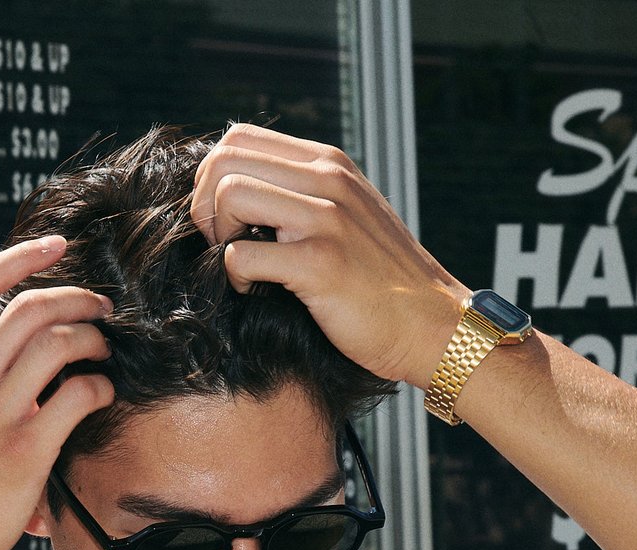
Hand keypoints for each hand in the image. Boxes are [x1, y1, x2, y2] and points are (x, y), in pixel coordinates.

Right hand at [0, 236, 114, 549]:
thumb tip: (9, 368)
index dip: (22, 255)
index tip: (56, 246)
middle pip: (29, 305)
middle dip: (77, 298)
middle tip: (101, 309)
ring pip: (57, 342)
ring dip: (93, 339)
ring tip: (104, 353)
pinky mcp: (22, 450)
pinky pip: (76, 395)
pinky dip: (99, 387)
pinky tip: (101, 397)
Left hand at [189, 125, 471, 390]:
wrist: (432, 325)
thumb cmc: (382, 280)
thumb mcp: (349, 213)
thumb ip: (305, 192)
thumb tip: (238, 186)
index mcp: (329, 163)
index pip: (238, 137)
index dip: (212, 177)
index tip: (224, 218)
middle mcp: (328, 179)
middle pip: (224, 159)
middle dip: (203, 204)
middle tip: (220, 242)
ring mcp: (326, 219)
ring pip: (229, 195)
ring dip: (217, 236)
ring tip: (239, 265)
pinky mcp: (321, 264)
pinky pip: (242, 255)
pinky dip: (235, 278)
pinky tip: (255, 292)